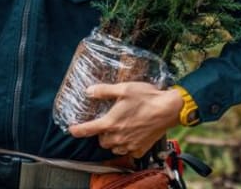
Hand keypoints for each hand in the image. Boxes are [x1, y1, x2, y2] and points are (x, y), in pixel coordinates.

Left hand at [66, 83, 183, 158]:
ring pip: (114, 147)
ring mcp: (129, 144)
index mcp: (110, 123)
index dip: (77, 130)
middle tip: (108, 122)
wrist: (168, 109)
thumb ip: (104, 91)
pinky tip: (132, 136)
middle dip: (102, 133)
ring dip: (113, 140)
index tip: (72, 130)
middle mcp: (117, 137)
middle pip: (102, 140)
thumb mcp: (124, 89)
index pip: (87, 130)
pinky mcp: (140, 148)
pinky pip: (128, 151)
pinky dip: (127, 146)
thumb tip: (88, 91)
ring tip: (120, 129)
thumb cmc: (147, 97)